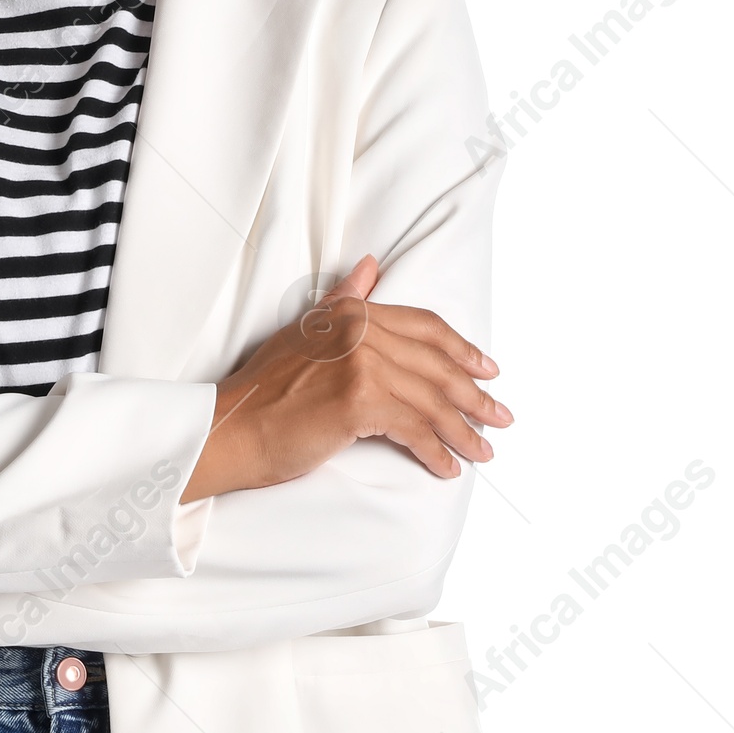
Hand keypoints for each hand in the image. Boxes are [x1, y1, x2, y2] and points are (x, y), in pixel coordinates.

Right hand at [182, 255, 511, 499]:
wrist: (233, 427)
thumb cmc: (264, 390)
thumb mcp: (304, 330)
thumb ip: (342, 298)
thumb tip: (369, 266)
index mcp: (349, 311)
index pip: (423, 326)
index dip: (461, 350)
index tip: (487, 370)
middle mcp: (358, 330)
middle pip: (436, 365)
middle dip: (474, 395)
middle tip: (500, 417)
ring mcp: (360, 364)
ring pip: (431, 400)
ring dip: (464, 431)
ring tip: (483, 451)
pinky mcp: (360, 401)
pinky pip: (415, 429)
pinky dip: (436, 451)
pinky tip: (447, 466)